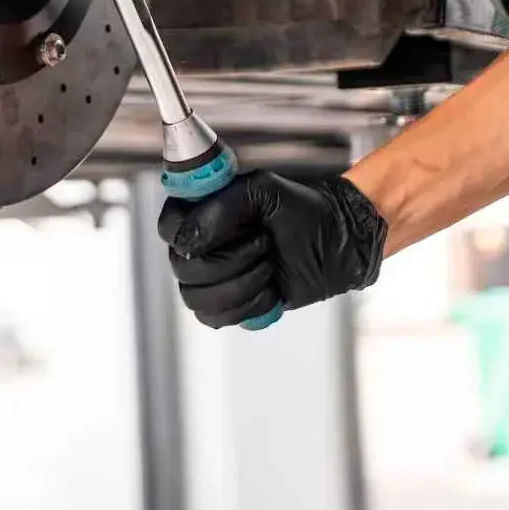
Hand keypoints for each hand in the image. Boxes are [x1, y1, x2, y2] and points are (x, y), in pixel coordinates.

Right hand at [158, 170, 386, 328]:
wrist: (339, 241)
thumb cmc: (304, 209)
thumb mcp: (263, 191)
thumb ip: (220, 207)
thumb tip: (186, 241)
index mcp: (201, 211)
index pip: (169, 228)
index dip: (185, 237)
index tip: (217, 235)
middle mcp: (201, 245)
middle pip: (182, 270)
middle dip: (229, 261)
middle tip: (262, 244)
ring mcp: (213, 277)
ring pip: (197, 299)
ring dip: (240, 285)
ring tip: (268, 267)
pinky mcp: (231, 304)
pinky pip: (217, 318)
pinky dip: (249, 306)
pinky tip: (270, 288)